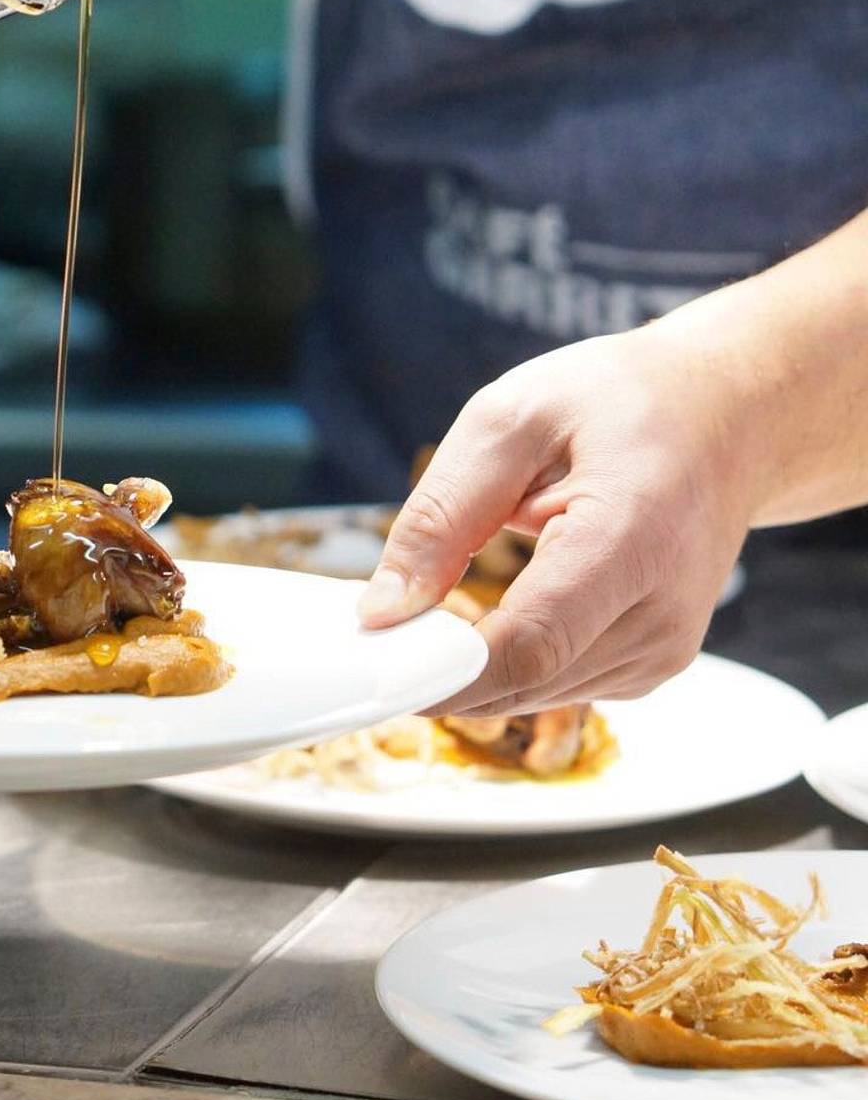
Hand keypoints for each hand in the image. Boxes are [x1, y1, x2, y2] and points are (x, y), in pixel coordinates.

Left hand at [357, 325, 758, 716]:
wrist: (727, 417)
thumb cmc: (621, 405)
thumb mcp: (510, 422)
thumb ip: (441, 517)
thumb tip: (382, 612)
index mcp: (631, 541)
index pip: (527, 646)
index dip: (440, 671)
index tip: (373, 662)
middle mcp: (662, 614)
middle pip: (524, 682)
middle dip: (437, 669)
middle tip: (378, 629)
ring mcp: (664, 650)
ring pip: (532, 694)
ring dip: (470, 667)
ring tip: (441, 604)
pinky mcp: (653, 665)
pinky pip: (556, 685)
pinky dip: (509, 662)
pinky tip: (498, 610)